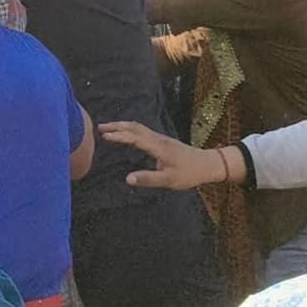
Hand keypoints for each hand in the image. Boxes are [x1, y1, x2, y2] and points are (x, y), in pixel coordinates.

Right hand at [98, 121, 228, 188]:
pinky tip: (126, 132)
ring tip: (107, 127)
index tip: (104, 136)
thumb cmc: (189, 173)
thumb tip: (127, 179)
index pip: (135, 138)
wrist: (208, 164)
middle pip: (134, 127)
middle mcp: (158, 139)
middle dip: (116, 126)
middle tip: (99, 127)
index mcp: (158, 147)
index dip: (119, 136)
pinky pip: (142, 130)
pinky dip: (129, 129)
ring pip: (138, 127)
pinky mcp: (162, 140)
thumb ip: (148, 179)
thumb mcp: (169, 180)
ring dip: (122, 126)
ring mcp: (160, 138)